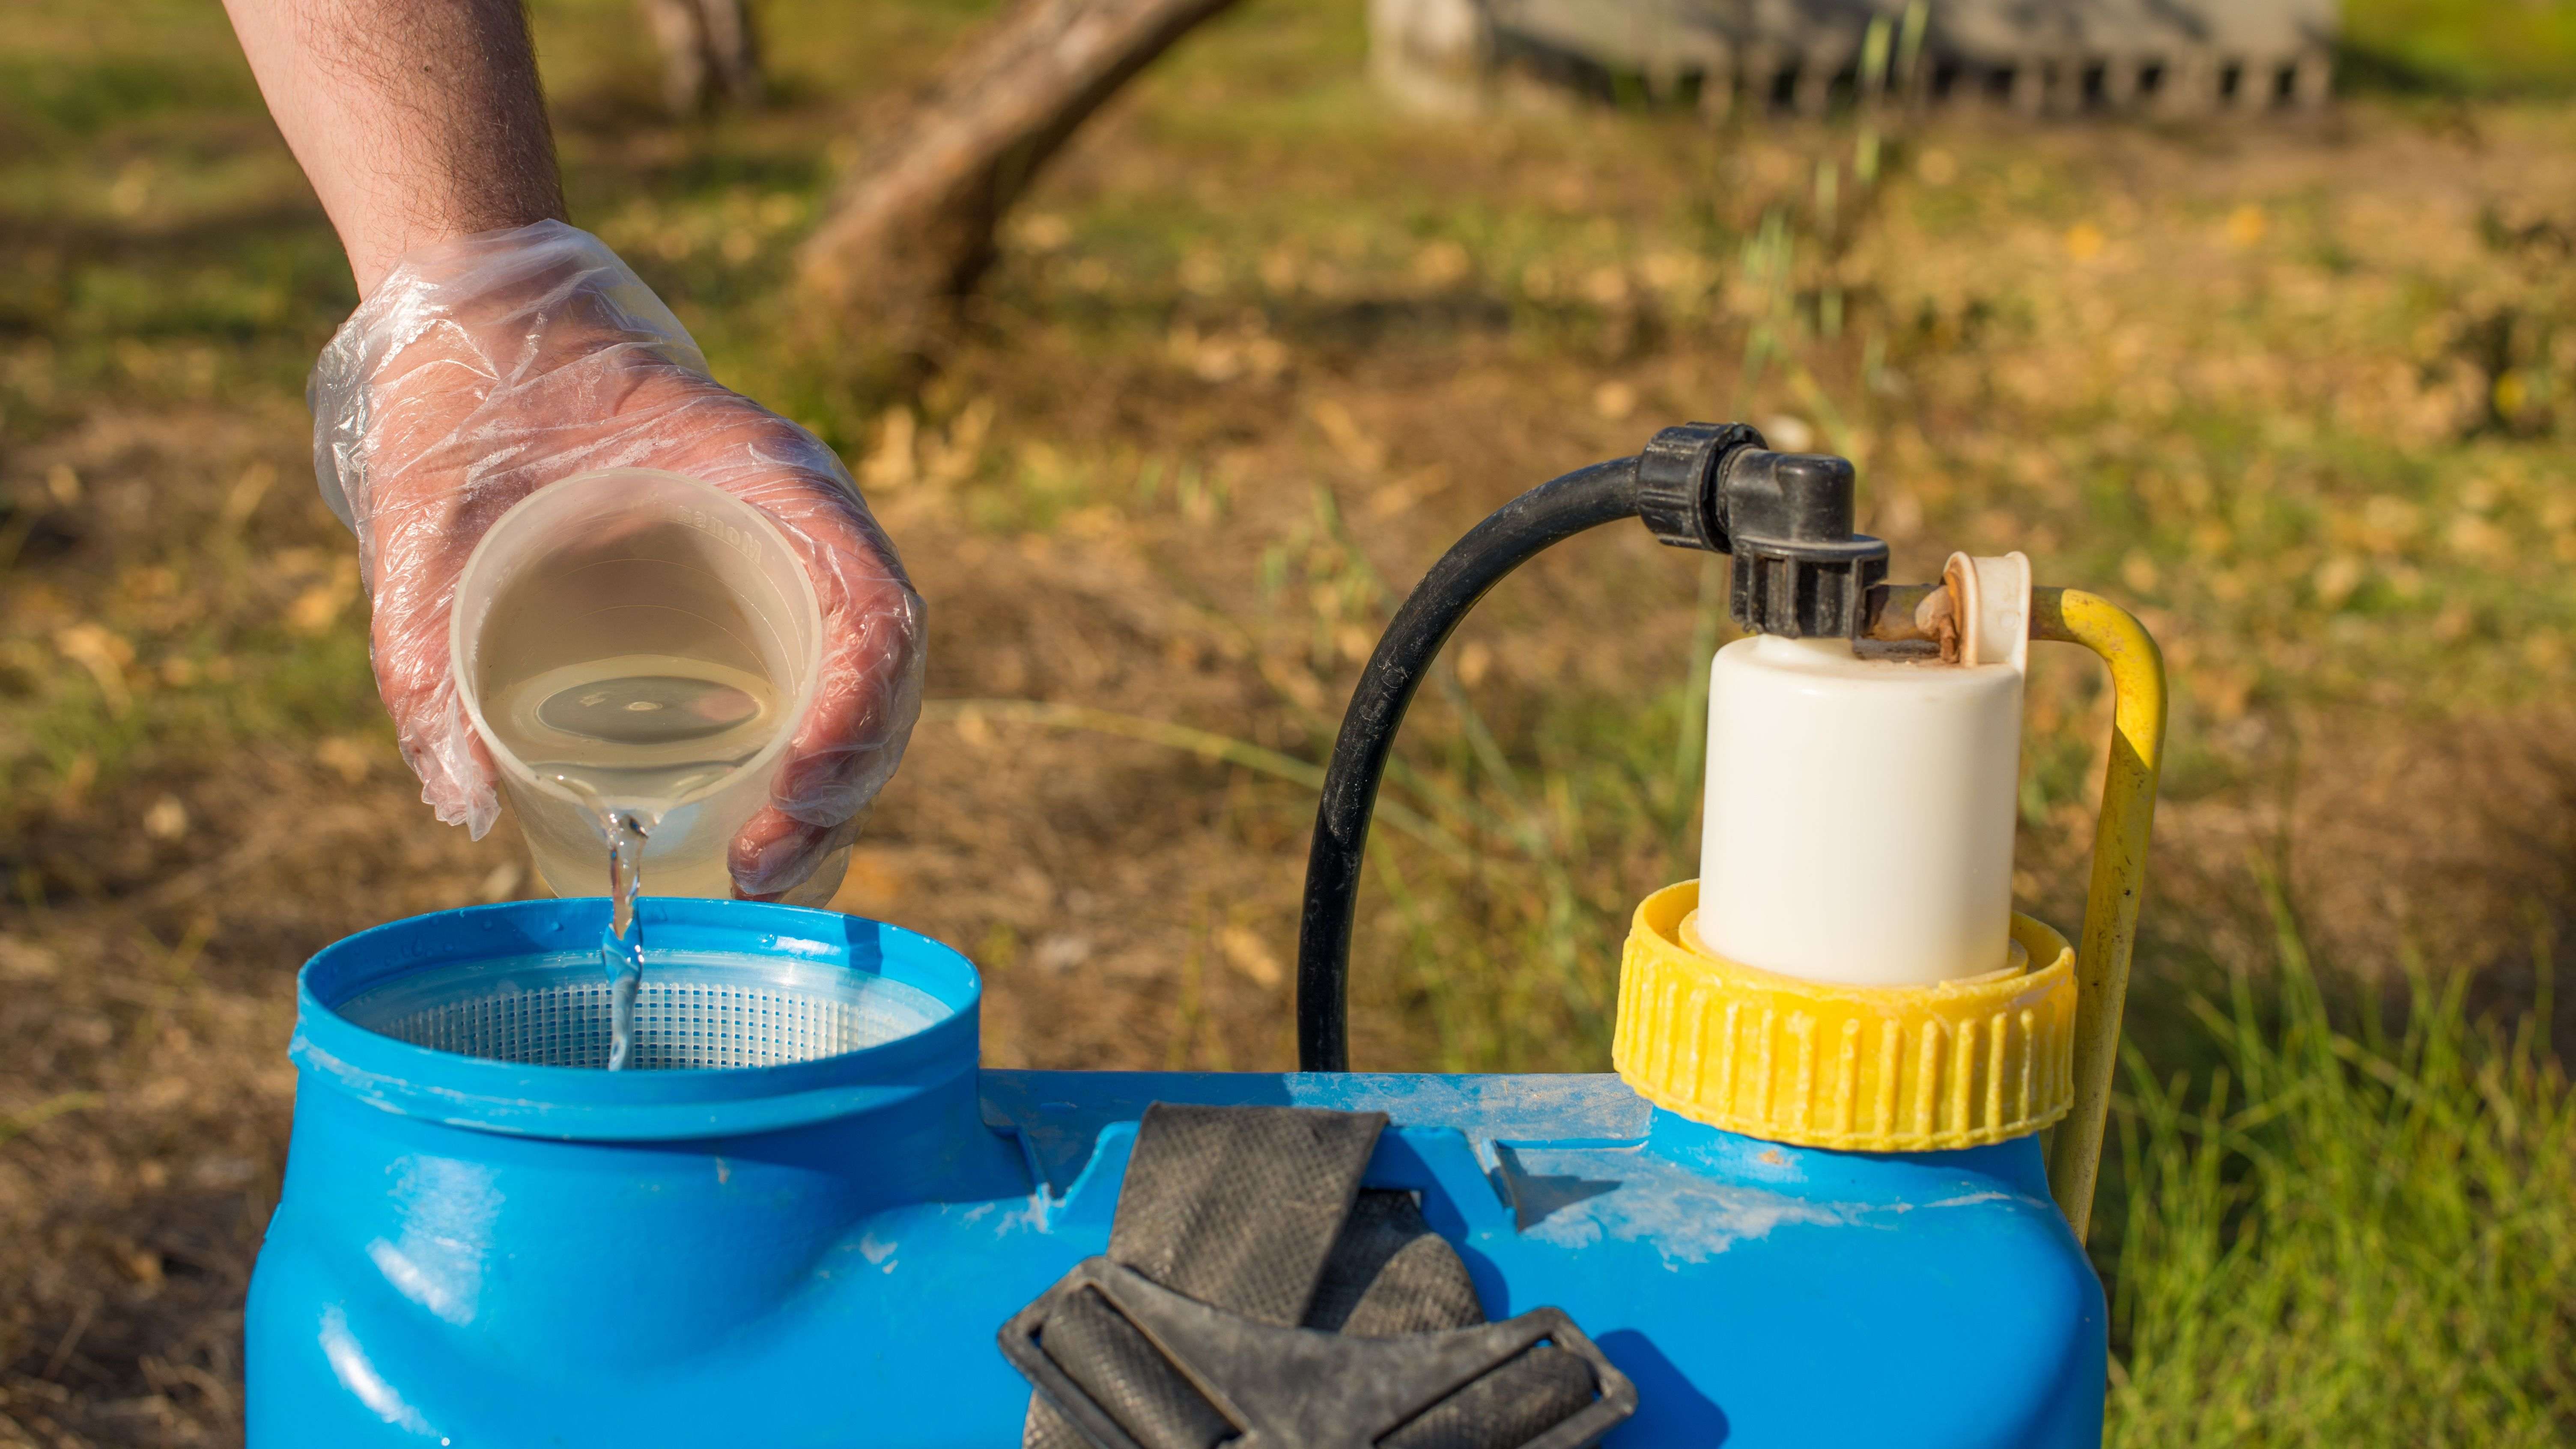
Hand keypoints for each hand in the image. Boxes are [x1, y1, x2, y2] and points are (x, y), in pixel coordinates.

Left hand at [311, 221, 923, 899]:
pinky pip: (811, 686)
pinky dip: (802, 765)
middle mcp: (802, 525)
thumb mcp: (429, 515)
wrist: (476, 325)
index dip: (858, 717)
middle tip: (756, 869)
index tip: (792, 794)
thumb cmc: (464, 402)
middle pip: (881, 678)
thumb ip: (422, 646)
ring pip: (859, 696)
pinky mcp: (748, 598)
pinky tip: (750, 824)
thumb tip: (463, 805)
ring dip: (830, 795)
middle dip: (842, 788)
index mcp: (769, 478)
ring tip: (754, 871)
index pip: (874, 612)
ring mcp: (783, 563)